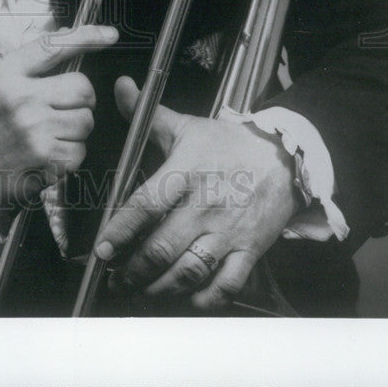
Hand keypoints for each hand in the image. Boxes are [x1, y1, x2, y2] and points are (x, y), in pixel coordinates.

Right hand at [0, 25, 116, 216]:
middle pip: (83, 88)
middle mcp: (21, 100)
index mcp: (5, 74)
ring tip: (49, 133)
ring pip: (86, 122)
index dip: (86, 37)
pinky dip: (69, 155)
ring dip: (75, 129)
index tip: (109, 35)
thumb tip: (67, 37)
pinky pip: (79, 152)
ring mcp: (34, 132)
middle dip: (81, 99)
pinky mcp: (44, 161)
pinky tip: (47, 154)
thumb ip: (26, 62)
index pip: (53, 46)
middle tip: (63, 107)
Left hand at [95, 76, 300, 311]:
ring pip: (189, 271)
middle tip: (115, 279)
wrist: (284, 155)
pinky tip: (184, 300)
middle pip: (163, 247)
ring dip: (160, 288)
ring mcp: (228, 231)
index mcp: (185, 173)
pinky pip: (225, 284)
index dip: (121, 230)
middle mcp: (205, 205)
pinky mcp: (250, 249)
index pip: (146, 205)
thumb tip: (121, 86)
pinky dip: (203, 299)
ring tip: (141, 292)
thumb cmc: (227, 143)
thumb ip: (147, 111)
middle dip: (133, 270)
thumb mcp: (185, 125)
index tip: (103, 249)